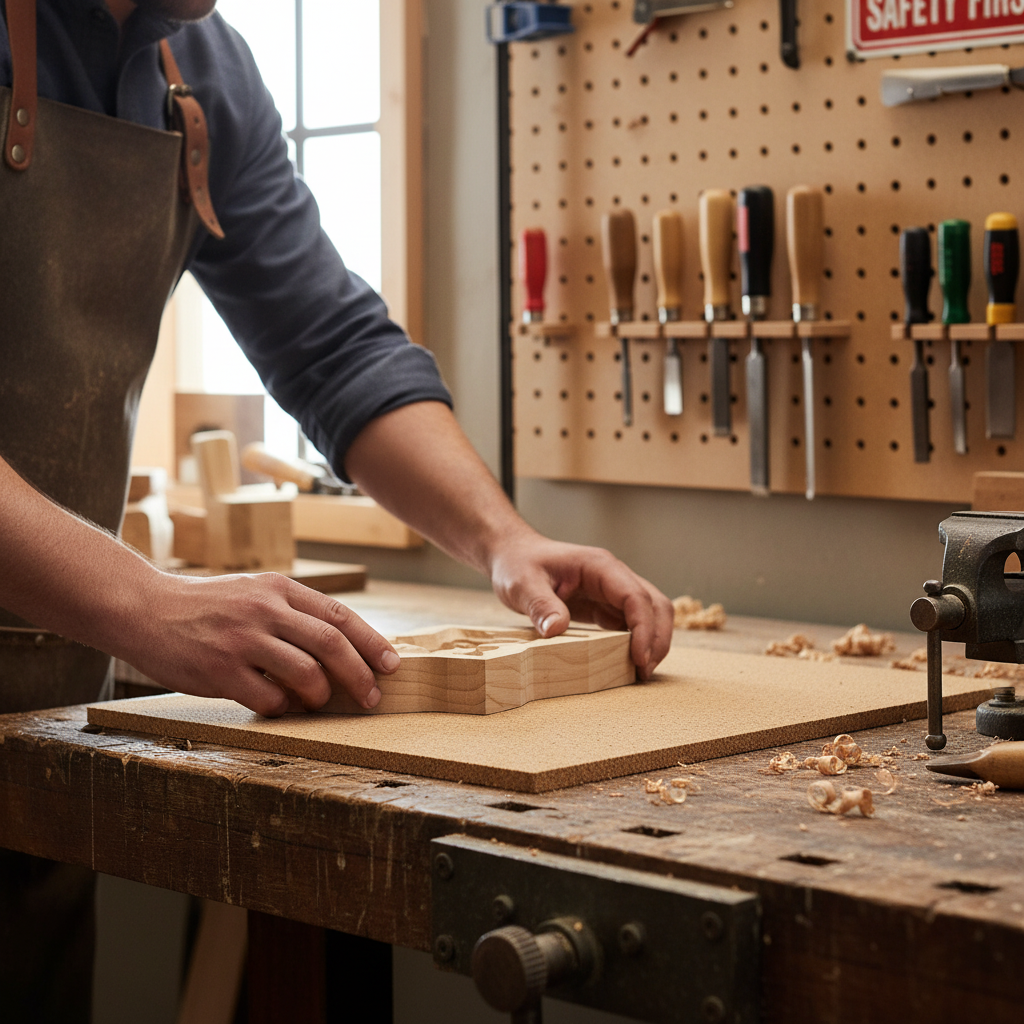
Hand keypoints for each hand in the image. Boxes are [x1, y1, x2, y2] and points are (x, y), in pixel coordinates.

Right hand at [117, 572, 400, 716]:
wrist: (145, 608)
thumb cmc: (209, 606)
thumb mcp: (255, 592)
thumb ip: (293, 613)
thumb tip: (344, 647)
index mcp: (279, 589)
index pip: (339, 616)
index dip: (371, 643)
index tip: (392, 665)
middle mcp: (265, 610)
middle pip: (331, 644)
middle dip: (360, 675)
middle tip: (372, 698)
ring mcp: (242, 639)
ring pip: (305, 673)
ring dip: (321, 695)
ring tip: (319, 702)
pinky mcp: (219, 669)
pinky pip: (267, 698)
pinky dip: (282, 708)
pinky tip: (280, 706)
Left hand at [487, 533, 673, 679]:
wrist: (514, 555)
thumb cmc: (519, 563)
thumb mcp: (522, 584)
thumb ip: (540, 605)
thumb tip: (556, 630)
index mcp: (599, 566)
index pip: (635, 596)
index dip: (644, 628)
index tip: (639, 658)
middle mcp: (613, 576)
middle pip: (655, 605)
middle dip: (657, 638)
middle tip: (644, 672)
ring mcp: (611, 591)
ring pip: (650, 614)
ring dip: (652, 641)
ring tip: (641, 672)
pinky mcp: (605, 605)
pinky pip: (631, 623)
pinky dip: (637, 643)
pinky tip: (627, 663)